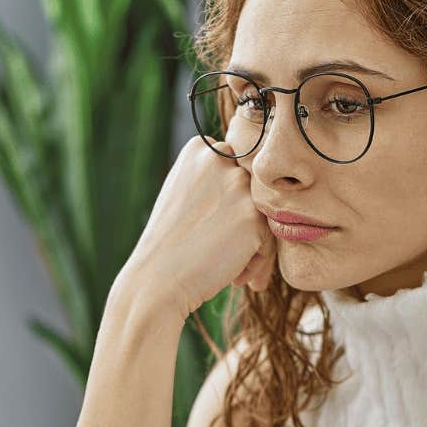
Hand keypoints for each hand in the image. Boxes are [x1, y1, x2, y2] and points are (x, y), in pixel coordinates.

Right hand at [121, 135, 276, 318]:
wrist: (158, 279)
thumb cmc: (170, 242)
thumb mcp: (184, 193)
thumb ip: (215, 180)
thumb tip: (257, 185)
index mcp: (200, 148)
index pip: (236, 168)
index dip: (230, 200)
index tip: (214, 225)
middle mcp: (221, 159)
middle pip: (253, 189)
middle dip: (245, 220)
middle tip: (223, 249)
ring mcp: (237, 186)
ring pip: (264, 213)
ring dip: (254, 241)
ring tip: (230, 266)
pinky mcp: (252, 216)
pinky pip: (269, 237)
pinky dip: (257, 260)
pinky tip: (235, 277)